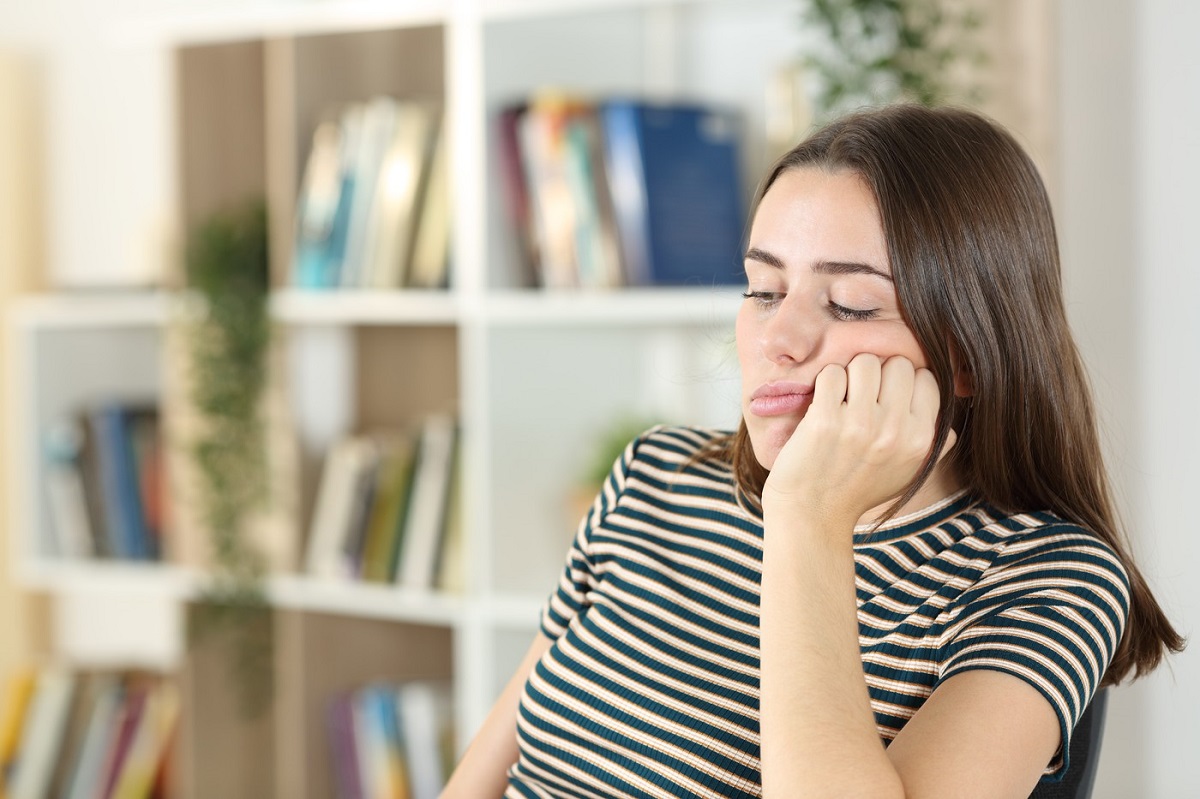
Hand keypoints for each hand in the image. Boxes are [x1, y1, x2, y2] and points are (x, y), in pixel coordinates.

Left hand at [761, 353, 952, 528]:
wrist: (814, 513)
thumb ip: (936, 441)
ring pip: (865, 362)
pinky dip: (826, 383)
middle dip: (881, 374)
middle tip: (864, 396)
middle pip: (898, 364)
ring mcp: (859, 423)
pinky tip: (825, 403)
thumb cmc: (861, 487)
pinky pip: (832, 373)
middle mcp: (894, 431)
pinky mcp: (824, 420)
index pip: (926, 378)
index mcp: (922, 440)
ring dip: (852, 375)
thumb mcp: (911, 471)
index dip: (906, 383)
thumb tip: (952, 409)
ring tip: (845, 398)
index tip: (888, 398)